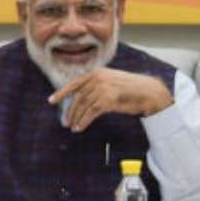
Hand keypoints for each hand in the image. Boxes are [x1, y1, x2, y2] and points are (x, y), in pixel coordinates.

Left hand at [48, 68, 173, 132]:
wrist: (147, 91)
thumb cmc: (131, 89)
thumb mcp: (111, 82)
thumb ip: (96, 86)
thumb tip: (82, 99)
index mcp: (97, 73)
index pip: (74, 84)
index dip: (62, 93)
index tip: (52, 101)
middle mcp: (97, 79)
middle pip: (77, 97)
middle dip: (70, 111)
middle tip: (65, 122)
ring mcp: (102, 89)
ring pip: (83, 106)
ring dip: (76, 118)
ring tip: (73, 127)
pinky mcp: (107, 100)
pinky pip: (91, 113)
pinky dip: (83, 121)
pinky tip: (80, 127)